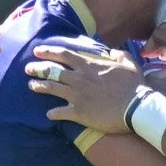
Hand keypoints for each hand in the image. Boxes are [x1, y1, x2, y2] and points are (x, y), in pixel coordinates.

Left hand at [25, 45, 146, 131]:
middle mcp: (79, 79)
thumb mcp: (128, 63)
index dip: (48, 52)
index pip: (63, 55)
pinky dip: (52, 113)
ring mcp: (76, 96)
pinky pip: (59, 112)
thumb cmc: (134, 85)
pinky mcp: (78, 113)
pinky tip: (48, 114)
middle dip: (37, 68)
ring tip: (31, 86)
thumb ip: (118, 55)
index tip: (37, 51)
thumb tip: (112, 52)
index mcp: (89, 66)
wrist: (136, 107)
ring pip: (51, 89)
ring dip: (39, 86)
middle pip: (52, 71)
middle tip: (28, 68)